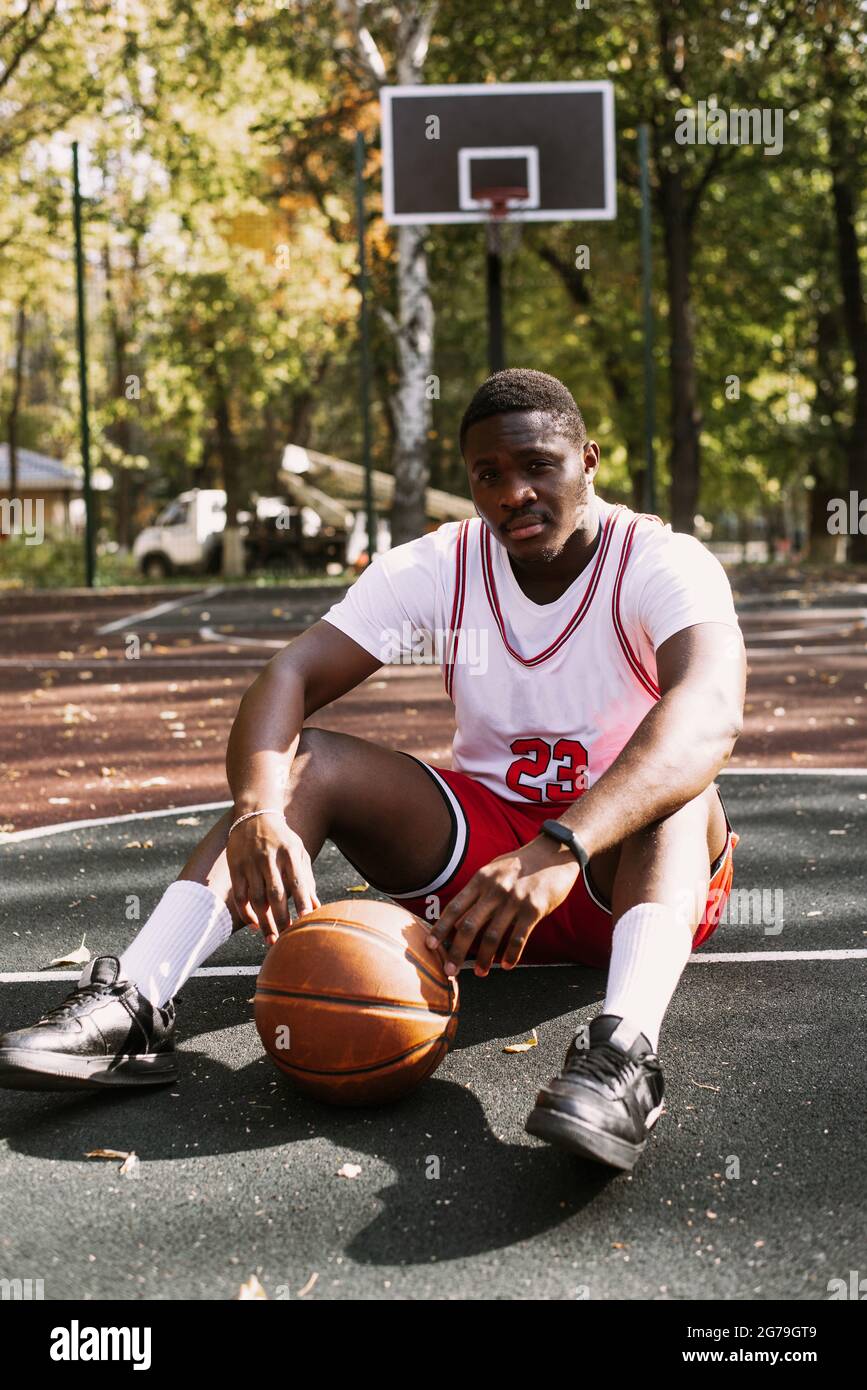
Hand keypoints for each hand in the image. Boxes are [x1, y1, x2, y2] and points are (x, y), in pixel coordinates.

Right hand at [226, 813, 320, 946]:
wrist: (254, 815)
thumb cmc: (283, 839)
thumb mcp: (299, 853)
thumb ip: (307, 880)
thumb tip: (316, 908)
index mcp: (289, 853)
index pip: (297, 881)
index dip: (302, 901)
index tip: (306, 921)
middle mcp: (269, 858)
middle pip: (275, 894)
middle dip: (281, 919)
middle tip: (285, 940)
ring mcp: (250, 863)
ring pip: (256, 899)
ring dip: (264, 922)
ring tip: (271, 938)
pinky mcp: (235, 867)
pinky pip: (240, 896)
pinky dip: (246, 913)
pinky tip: (255, 925)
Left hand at [425, 836, 580, 976]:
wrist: (555, 852)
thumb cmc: (521, 864)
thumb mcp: (494, 870)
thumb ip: (477, 892)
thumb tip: (458, 919)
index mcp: (481, 879)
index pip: (455, 907)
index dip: (440, 928)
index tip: (430, 946)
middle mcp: (494, 889)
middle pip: (468, 926)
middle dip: (456, 951)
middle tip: (450, 971)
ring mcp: (514, 900)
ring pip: (492, 936)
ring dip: (484, 959)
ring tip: (480, 972)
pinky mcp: (534, 909)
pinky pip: (518, 938)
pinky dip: (510, 955)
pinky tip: (506, 965)